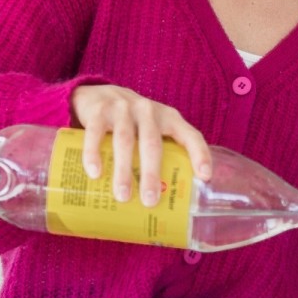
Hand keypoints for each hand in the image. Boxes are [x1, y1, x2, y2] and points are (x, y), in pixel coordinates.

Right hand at [69, 84, 212, 206]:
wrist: (98, 94)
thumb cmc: (133, 122)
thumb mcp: (152, 130)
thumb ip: (161, 154)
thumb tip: (167, 203)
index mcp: (168, 118)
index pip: (190, 135)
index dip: (200, 154)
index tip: (204, 177)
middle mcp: (148, 111)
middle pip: (152, 144)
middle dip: (152, 174)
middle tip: (150, 201)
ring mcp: (123, 109)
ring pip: (125, 141)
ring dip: (124, 170)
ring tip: (122, 196)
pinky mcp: (99, 111)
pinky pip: (96, 133)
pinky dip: (94, 154)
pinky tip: (95, 173)